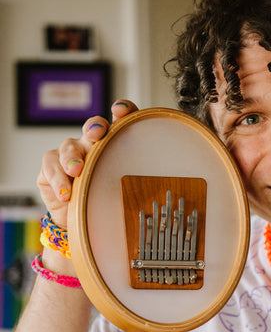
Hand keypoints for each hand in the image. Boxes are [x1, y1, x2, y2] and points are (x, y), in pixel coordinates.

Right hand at [36, 99, 137, 227]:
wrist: (82, 221)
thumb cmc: (107, 202)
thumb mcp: (125, 193)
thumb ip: (136, 184)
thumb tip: (157, 190)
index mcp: (115, 145)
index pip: (121, 120)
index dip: (122, 111)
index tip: (122, 111)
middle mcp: (92, 144)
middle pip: (93, 127)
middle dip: (95, 127)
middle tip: (97, 134)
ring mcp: (70, 152)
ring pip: (69, 146)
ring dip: (72, 157)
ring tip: (77, 171)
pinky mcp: (51, 165)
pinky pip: (51, 165)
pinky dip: (58, 179)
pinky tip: (66, 194)